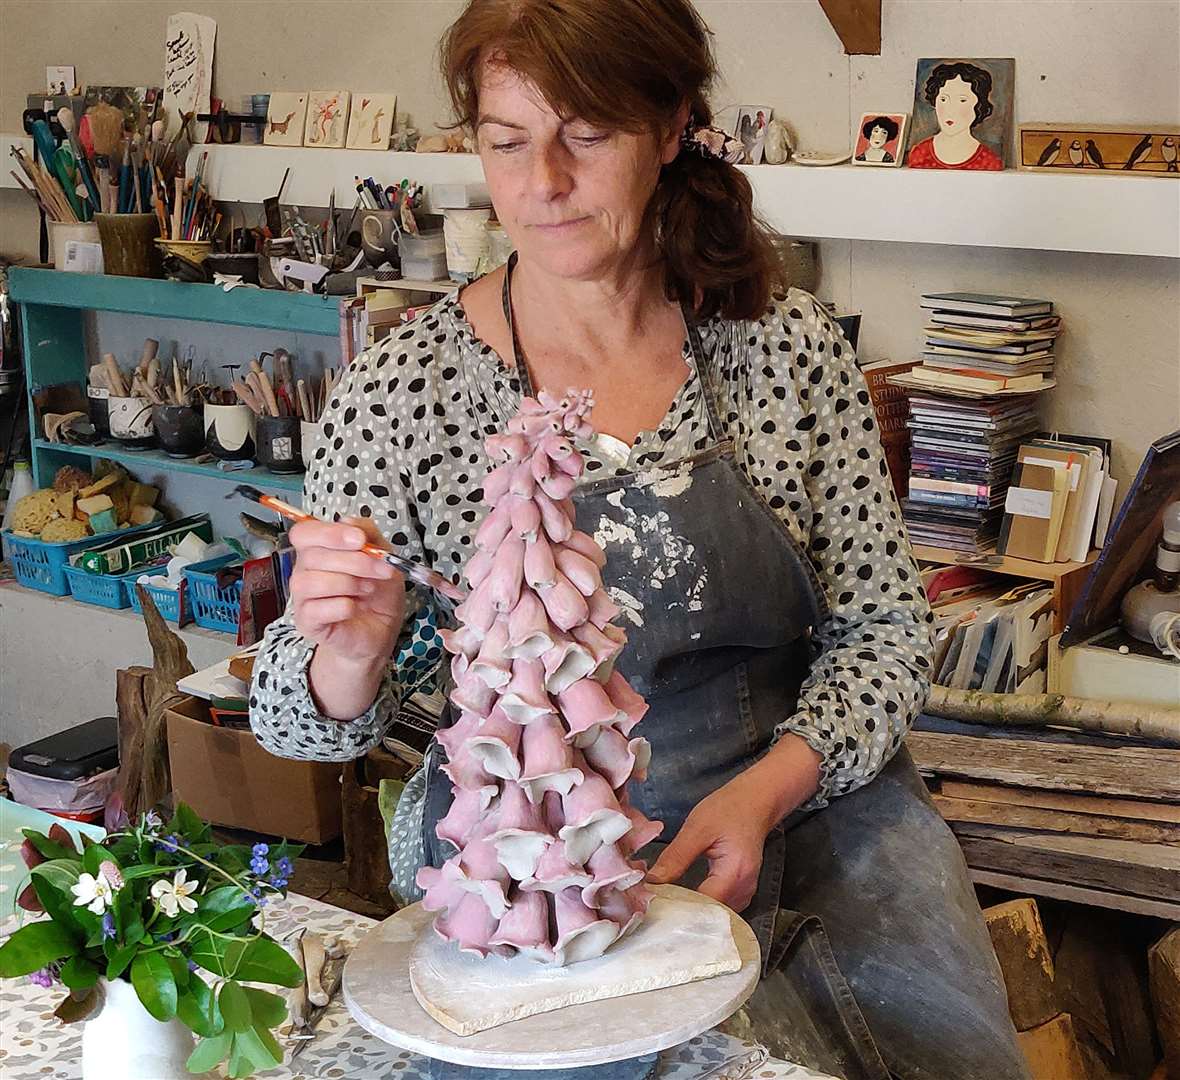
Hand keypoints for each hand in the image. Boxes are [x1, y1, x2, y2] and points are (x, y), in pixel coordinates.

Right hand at [290, 517, 404, 662]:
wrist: (381, 630)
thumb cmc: (378, 592)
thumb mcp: (384, 557)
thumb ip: (369, 534)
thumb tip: (349, 521)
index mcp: (319, 550)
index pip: (305, 532)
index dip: (330, 533)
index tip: (359, 540)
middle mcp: (305, 571)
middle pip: (313, 556)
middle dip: (355, 561)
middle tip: (381, 570)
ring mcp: (302, 597)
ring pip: (312, 581)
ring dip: (349, 584)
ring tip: (368, 590)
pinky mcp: (307, 622)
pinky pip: (317, 609)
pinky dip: (343, 606)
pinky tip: (355, 608)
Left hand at [645, 771, 776, 911]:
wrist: (754, 802)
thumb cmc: (729, 810)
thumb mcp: (696, 829)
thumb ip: (676, 857)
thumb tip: (652, 881)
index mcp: (734, 875)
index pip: (702, 906)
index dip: (677, 907)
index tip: (653, 903)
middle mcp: (744, 890)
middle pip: (710, 915)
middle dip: (682, 912)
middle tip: (656, 904)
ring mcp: (745, 893)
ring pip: (715, 914)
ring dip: (693, 910)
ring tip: (667, 901)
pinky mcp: (741, 890)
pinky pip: (720, 906)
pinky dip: (703, 903)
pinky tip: (685, 896)